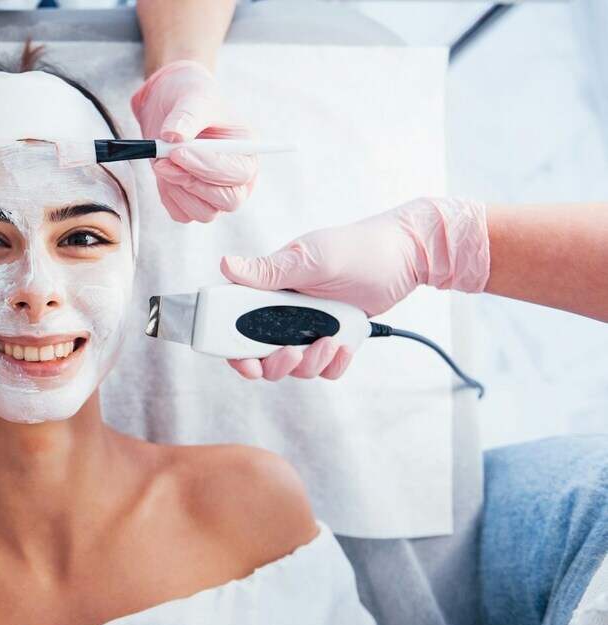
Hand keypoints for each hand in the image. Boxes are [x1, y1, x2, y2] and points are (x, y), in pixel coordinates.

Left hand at [130, 60, 257, 222]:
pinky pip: (182, 214)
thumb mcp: (191, 97)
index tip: (178, 152)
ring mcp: (215, 191)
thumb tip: (172, 136)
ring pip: (204, 213)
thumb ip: (186, 115)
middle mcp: (236, 176)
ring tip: (161, 162)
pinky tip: (163, 172)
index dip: (209, 167)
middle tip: (164, 161)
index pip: (239, 173)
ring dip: (178, 191)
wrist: (167, 106)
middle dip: (193, 183)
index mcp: (246, 149)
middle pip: (229, 201)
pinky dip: (168, 196)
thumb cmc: (189, 98)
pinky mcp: (192, 200)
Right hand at [219, 197, 488, 379]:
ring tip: (330, 342)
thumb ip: (269, 270)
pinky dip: (332, 365)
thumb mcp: (312, 257)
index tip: (246, 361)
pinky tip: (343, 347)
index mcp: (268, 289)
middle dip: (274, 364)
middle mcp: (283, 311)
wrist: (407, 256)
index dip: (232, 348)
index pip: (235, 323)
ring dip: (309, 364)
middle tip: (293, 353)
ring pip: (293, 366)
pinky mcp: (331, 340)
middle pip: (260, 354)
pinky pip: (323, 368)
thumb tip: (226, 265)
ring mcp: (307, 327)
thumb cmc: (359, 247)